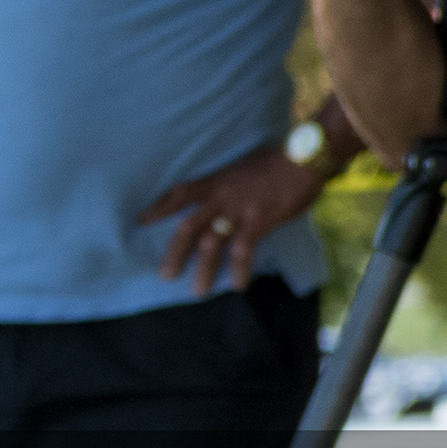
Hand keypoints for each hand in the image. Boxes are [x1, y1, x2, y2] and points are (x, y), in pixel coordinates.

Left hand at [141, 134, 319, 294]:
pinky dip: (240, 270)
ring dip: (203, 270)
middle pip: (188, 228)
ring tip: (197, 291)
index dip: (159, 208)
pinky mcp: (258, 222)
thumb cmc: (277, 159)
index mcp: (215, 182)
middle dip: (174, 253)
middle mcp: (220, 198)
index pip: (179, 195)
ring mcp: (238, 211)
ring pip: (211, 245)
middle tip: (165, 275)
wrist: (304, 156)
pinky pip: (243, 251)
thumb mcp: (243, 166)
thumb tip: (226, 193)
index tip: (142, 221)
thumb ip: (230, 182)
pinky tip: (239, 285)